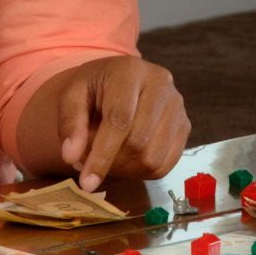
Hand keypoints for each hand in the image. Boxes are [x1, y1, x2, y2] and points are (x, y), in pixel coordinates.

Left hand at [56, 57, 189, 190]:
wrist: (119, 79)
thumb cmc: (94, 88)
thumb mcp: (71, 96)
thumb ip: (70, 124)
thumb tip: (71, 157)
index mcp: (131, 71)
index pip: (120, 120)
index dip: (102, 154)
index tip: (86, 182)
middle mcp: (162, 85)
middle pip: (139, 142)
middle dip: (112, 162)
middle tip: (91, 163)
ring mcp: (178, 106)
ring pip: (153, 158)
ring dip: (126, 170)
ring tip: (109, 158)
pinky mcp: (185, 125)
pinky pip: (166, 165)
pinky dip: (142, 172)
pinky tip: (126, 160)